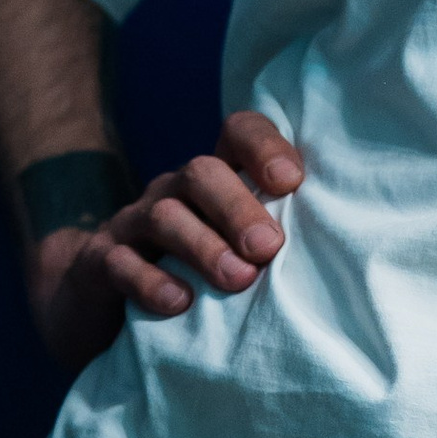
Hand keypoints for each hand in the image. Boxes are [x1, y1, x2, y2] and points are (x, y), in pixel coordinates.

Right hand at [25, 110, 304, 373]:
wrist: (94, 304)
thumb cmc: (192, 277)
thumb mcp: (233, 253)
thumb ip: (273, 242)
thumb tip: (342, 254)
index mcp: (213, 181)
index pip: (238, 133)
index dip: (264, 146)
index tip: (292, 182)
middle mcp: (173, 192)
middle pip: (201, 174)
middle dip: (238, 207)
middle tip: (269, 246)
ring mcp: (132, 224)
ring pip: (164, 216)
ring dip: (204, 247)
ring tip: (238, 280)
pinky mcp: (99, 263)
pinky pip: (120, 263)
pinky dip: (151, 281)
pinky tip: (180, 303)